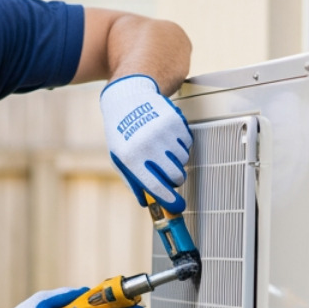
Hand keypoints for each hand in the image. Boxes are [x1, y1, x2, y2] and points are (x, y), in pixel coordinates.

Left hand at [99, 74, 192, 213]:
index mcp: (132, 158)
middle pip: (176, 176)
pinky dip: (181, 145)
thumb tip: (148, 203)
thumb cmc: (123, 133)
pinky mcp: (175, 122)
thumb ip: (134, 182)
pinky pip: (188, 144)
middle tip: (169, 176)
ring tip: (162, 150)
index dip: (170, 200)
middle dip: (175, 180)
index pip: (157, 186)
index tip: (178, 207)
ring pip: (184, 161)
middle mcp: (149, 145)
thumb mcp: (120, 160)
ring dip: (177, 161)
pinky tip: (167, 138)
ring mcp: (164, 133)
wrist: (129, 100)